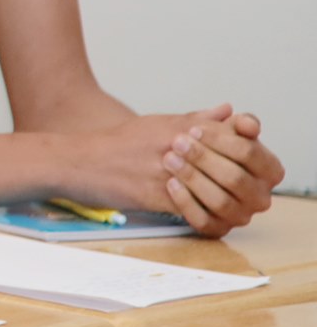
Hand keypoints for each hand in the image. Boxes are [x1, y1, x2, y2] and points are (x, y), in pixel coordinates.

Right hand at [79, 108, 278, 236]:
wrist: (78, 161)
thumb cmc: (117, 143)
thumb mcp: (157, 123)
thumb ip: (195, 119)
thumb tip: (228, 111)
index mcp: (182, 128)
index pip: (234, 139)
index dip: (247, 154)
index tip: (246, 165)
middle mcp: (178, 147)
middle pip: (230, 168)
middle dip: (240, 183)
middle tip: (243, 191)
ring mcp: (167, 173)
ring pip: (215, 192)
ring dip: (224, 201)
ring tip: (225, 205)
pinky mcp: (155, 197)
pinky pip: (192, 211)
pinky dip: (201, 214)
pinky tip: (202, 214)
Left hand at [160, 106, 281, 236]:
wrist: (182, 163)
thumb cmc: (209, 145)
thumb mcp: (222, 129)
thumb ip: (237, 123)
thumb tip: (246, 123)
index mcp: (270, 170)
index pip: (250, 153)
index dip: (220, 140)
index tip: (194, 129)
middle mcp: (261, 197)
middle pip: (235, 178)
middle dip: (203, 158)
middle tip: (177, 143)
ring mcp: (241, 216)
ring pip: (220, 201)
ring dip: (192, 178)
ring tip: (169, 160)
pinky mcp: (219, 228)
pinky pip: (204, 221)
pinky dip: (186, 202)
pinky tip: (171, 183)